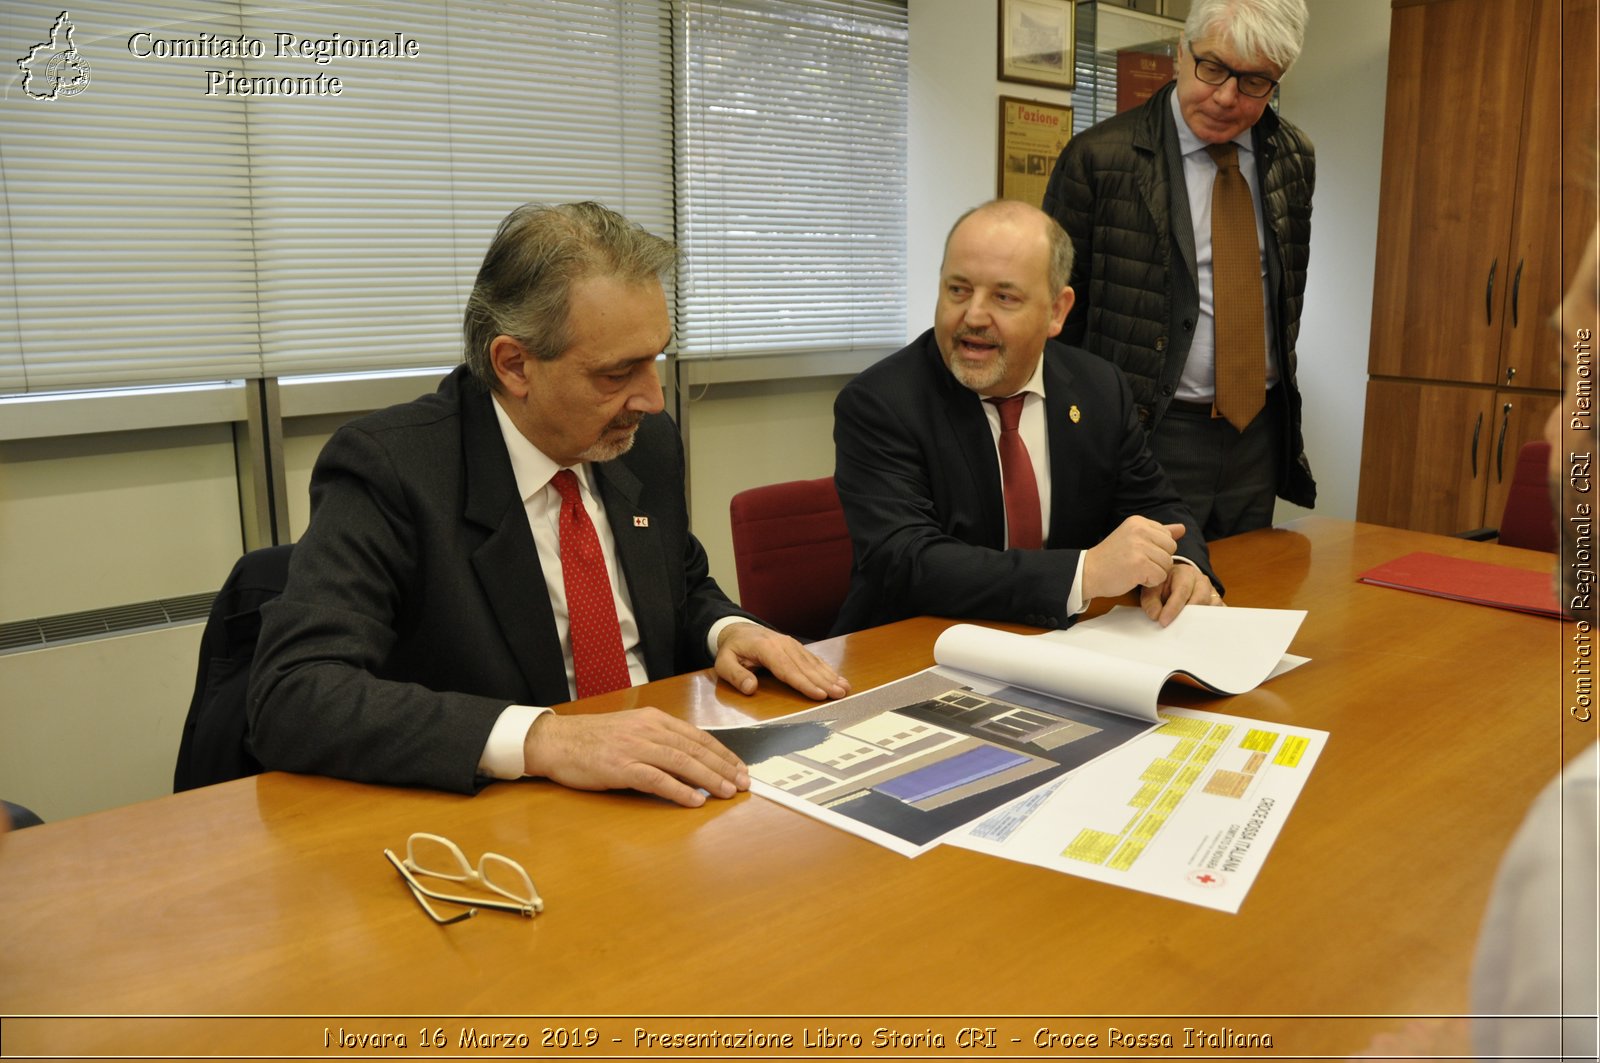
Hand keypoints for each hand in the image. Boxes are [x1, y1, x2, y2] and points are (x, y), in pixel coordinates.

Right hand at [521, 708, 747, 807]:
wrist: (556, 741)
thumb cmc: (592, 739)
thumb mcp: (631, 730)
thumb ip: (659, 740)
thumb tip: (690, 760)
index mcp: (654, 720)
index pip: (697, 736)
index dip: (722, 753)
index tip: (740, 767)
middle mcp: (648, 730)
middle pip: (695, 749)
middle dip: (723, 767)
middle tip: (743, 783)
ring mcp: (635, 747)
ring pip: (682, 762)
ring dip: (709, 778)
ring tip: (727, 792)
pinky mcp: (621, 767)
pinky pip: (656, 779)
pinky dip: (678, 790)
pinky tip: (694, 800)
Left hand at [714, 622, 850, 699]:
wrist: (737, 630)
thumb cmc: (731, 650)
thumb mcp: (723, 663)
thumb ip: (736, 676)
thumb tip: (751, 688)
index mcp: (766, 649)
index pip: (787, 669)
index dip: (804, 683)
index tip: (819, 694)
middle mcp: (783, 644)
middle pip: (805, 667)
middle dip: (824, 682)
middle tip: (840, 695)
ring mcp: (791, 644)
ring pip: (813, 662)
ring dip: (830, 676)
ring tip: (844, 689)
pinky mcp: (796, 647)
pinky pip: (813, 658)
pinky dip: (827, 669)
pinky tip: (838, 678)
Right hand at [1082, 517, 1184, 600]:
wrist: (1088, 572)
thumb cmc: (1111, 557)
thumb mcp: (1134, 538)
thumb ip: (1159, 533)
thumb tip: (1182, 528)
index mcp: (1138, 521)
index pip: (1167, 536)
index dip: (1156, 550)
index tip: (1137, 553)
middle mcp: (1139, 530)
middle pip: (1171, 549)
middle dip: (1158, 561)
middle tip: (1137, 563)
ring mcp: (1139, 547)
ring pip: (1167, 564)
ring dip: (1154, 572)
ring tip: (1135, 570)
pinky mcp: (1139, 565)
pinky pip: (1160, 576)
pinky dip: (1149, 582)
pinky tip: (1134, 577)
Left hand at [1140, 561, 1221, 625]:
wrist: (1176, 581)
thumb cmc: (1164, 586)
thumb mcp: (1152, 589)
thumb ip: (1151, 601)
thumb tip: (1155, 616)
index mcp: (1185, 573)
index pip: (1182, 590)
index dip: (1173, 608)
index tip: (1163, 622)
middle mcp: (1202, 581)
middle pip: (1201, 598)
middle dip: (1188, 615)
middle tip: (1176, 628)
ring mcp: (1212, 592)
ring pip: (1212, 606)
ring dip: (1200, 620)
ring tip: (1186, 632)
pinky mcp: (1217, 603)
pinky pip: (1219, 613)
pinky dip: (1212, 623)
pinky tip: (1200, 632)